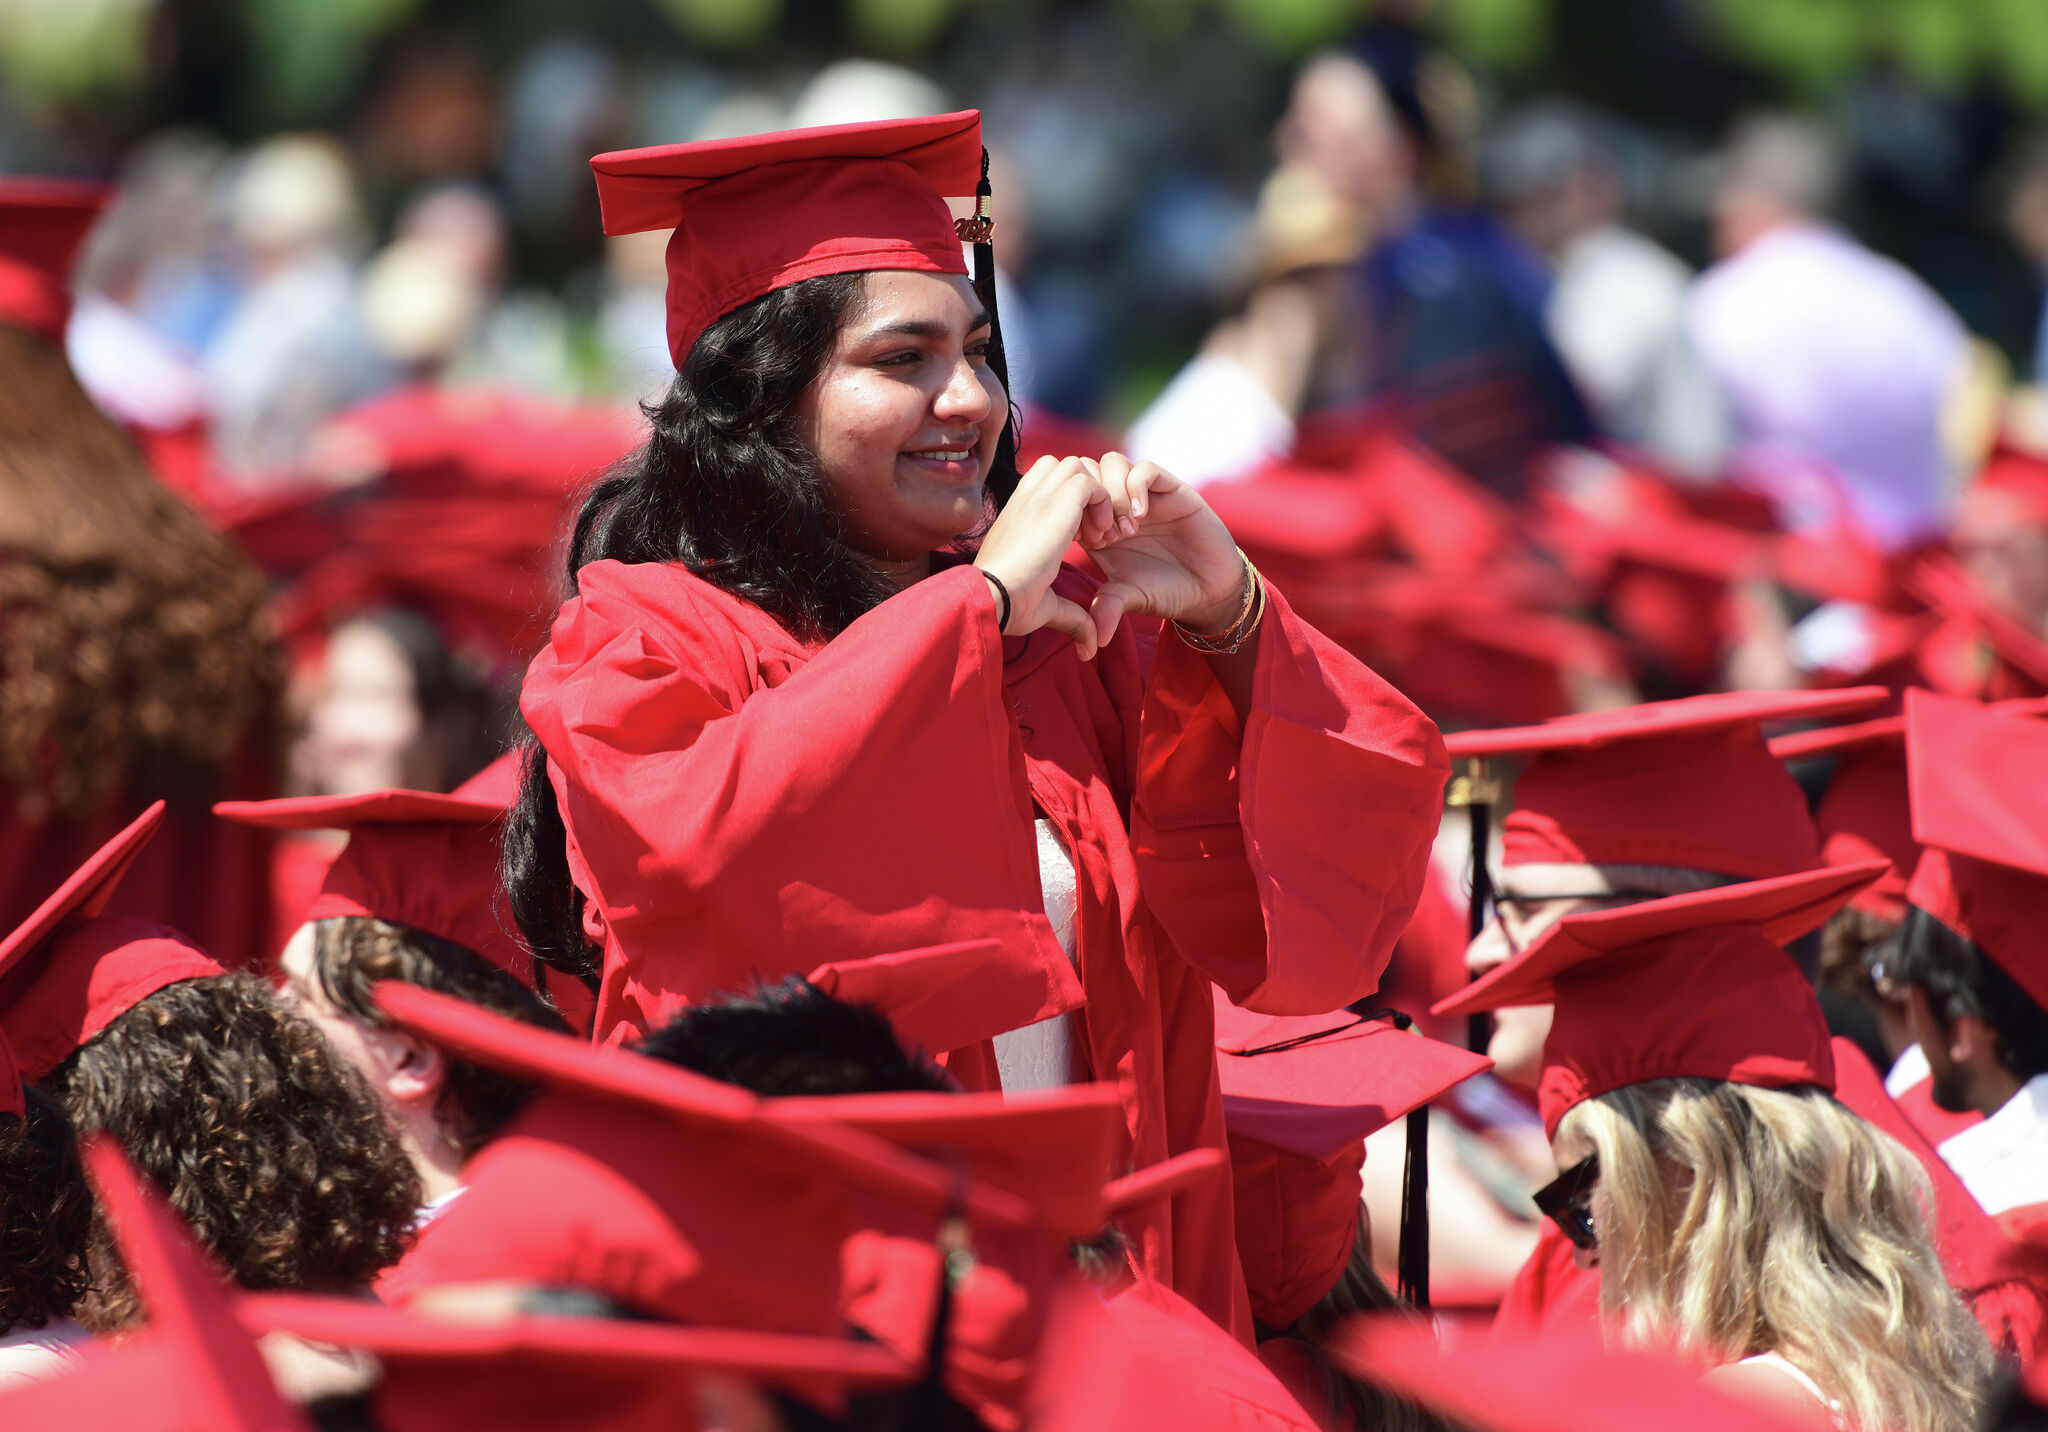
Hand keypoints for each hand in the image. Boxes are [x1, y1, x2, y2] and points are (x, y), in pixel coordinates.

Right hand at [974, 454, 1114, 658]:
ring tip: (1101, 535)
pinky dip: (1103, 503)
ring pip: (1079, 466)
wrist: (990, 599)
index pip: (1050, 482)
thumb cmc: (1006, 607)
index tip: (1086, 542)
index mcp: (1019, 515)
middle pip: (1065, 465)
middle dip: (1090, 493)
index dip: (1075, 504)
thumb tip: (1089, 646)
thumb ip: (1072, 617)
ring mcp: (1038, 498)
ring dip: (1099, 496)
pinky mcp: (1054, 505)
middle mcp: (1027, 500)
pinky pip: (1091, 482)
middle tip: (1098, 535)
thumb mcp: (1044, 608)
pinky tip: (1099, 538)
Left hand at [1082, 452, 1245, 648]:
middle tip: (1103, 536)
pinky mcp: (1170, 489)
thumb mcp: (1129, 598)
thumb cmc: (1166, 592)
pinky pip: (1144, 469)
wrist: (1209, 590)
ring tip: (1125, 530)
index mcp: (1098, 525)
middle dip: (1090, 500)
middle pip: (1086, 472)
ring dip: (1112, 494)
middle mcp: (1117, 504)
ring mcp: (1143, 494)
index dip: (1070, 512)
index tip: (1083, 542)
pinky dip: (1136, 488)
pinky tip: (1142, 517)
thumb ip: (1107, 607)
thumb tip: (1092, 639)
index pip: (1071, 496)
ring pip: (1112, 463)